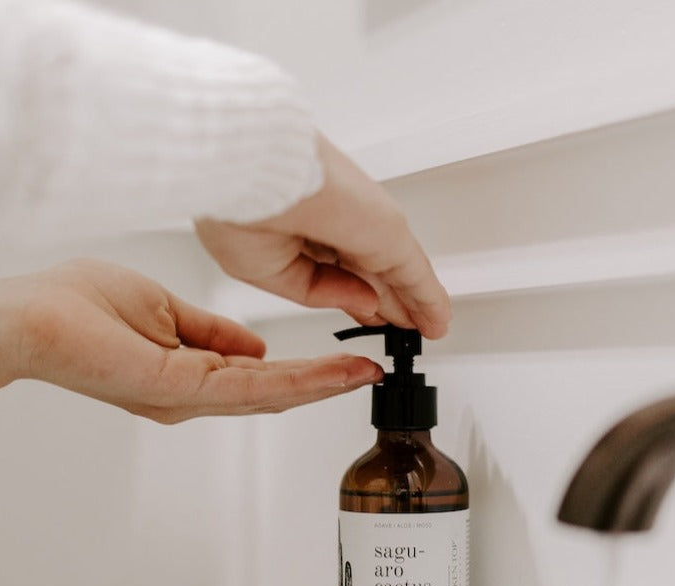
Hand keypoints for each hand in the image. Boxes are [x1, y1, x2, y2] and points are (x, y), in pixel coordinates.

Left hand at [0, 259, 382, 422]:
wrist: (29, 315)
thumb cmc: (75, 308)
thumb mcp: (163, 310)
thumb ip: (212, 332)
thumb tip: (253, 346)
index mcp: (188, 375)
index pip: (261, 377)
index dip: (307, 372)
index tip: (344, 362)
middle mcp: (191, 396)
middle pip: (274, 393)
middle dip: (326, 383)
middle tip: (371, 374)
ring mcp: (187, 397)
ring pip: (269, 394)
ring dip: (322, 385)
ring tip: (363, 374)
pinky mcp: (179, 390)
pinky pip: (249, 386)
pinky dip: (296, 381)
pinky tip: (328, 375)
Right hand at [195, 135, 450, 339]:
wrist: (248, 172)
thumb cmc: (236, 208)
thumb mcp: (271, 273)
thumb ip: (319, 292)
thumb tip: (364, 303)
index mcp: (301, 226)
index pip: (339, 269)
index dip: (356, 296)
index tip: (369, 313)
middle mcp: (337, 222)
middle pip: (372, 272)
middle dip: (389, 302)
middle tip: (405, 324)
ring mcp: (363, 226)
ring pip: (396, 276)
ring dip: (414, 303)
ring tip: (430, 326)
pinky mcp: (386, 234)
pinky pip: (414, 275)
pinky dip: (429, 299)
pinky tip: (438, 318)